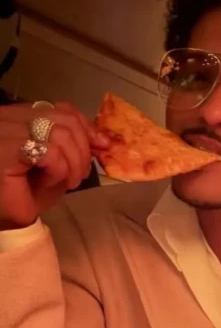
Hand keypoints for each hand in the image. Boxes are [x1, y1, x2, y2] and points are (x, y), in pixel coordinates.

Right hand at [0, 101, 108, 228]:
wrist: (5, 218)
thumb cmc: (28, 193)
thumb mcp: (60, 166)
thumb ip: (76, 147)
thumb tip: (103, 140)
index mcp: (22, 117)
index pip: (62, 109)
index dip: (86, 126)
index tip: (101, 145)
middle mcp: (10, 117)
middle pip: (65, 119)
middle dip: (83, 148)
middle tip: (80, 174)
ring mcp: (5, 130)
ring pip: (60, 134)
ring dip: (73, 162)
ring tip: (68, 182)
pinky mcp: (6, 149)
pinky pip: (50, 152)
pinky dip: (59, 169)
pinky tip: (49, 182)